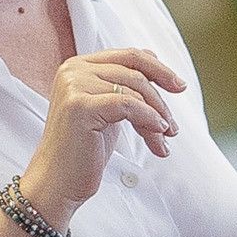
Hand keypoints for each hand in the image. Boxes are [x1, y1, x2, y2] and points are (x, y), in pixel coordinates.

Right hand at [18, 49, 185, 222]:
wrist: (57, 181)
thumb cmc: (83, 149)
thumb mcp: (107, 109)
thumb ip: (123, 85)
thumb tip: (155, 60)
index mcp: (77, 66)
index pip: (128, 55)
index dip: (159, 69)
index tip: (178, 87)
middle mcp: (73, 70)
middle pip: (134, 71)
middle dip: (161, 99)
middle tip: (173, 126)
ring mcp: (74, 86)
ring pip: (134, 90)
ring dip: (157, 116)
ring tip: (163, 139)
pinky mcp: (80, 106)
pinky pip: (129, 105)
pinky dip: (149, 120)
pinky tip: (156, 135)